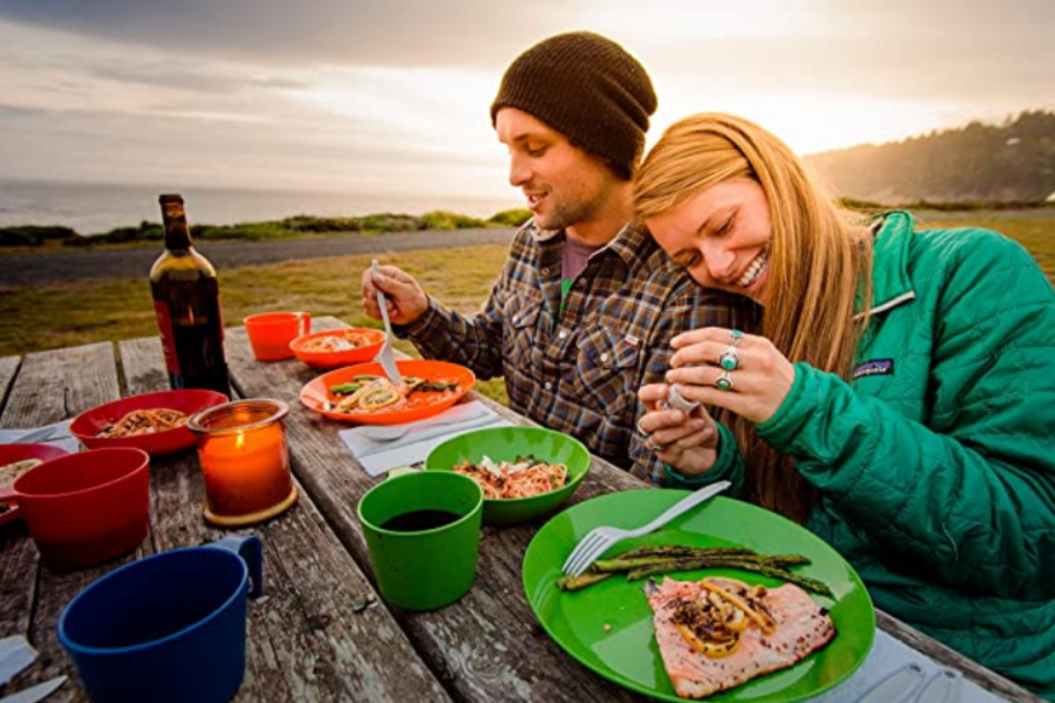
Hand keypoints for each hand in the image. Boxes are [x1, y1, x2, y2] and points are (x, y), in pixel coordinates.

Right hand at [360, 264, 429, 325]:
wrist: (418, 314)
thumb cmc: (415, 298)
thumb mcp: (406, 291)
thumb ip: (391, 284)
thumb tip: (375, 276)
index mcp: (388, 273)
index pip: (369, 274)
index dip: (368, 284)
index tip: (374, 294)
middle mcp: (379, 283)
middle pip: (366, 289)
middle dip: (376, 300)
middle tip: (390, 304)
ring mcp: (376, 295)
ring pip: (366, 302)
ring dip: (380, 309)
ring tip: (394, 309)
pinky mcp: (375, 306)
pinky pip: (369, 312)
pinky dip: (380, 315)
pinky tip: (391, 314)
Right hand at [637, 383, 719, 476]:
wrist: (710, 448)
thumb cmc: (699, 422)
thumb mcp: (698, 410)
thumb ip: (691, 401)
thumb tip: (687, 390)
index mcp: (656, 407)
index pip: (644, 396)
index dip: (651, 393)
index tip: (666, 390)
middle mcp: (652, 425)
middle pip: (646, 422)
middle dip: (663, 418)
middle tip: (681, 415)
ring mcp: (657, 443)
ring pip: (661, 437)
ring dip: (682, 429)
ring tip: (700, 423)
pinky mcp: (667, 456)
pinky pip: (676, 446)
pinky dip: (693, 438)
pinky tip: (707, 432)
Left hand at [664, 328, 794, 423]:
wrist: (800, 406)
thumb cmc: (773, 377)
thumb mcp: (762, 354)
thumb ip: (736, 347)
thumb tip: (699, 342)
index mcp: (757, 344)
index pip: (716, 334)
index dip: (691, 337)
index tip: (675, 343)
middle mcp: (756, 361)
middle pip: (709, 351)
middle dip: (685, 354)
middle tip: (673, 361)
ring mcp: (753, 383)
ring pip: (708, 375)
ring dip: (685, 375)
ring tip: (672, 377)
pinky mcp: (749, 405)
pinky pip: (714, 396)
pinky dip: (694, 392)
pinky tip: (684, 392)